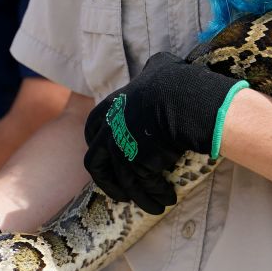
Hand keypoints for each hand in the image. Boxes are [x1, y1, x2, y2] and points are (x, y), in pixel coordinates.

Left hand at [83, 52, 241, 213]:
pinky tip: (166, 199)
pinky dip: (154, 195)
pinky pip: (143, 186)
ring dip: (139, 196)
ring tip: (154, 205)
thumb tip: (158, 66)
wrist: (179, 101)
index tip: (108, 159)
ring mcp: (119, 151)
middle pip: (96, 164)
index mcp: (109, 109)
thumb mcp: (159, 67)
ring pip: (123, 182)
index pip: (92, 131)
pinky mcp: (134, 166)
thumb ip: (152, 70)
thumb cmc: (174, 81)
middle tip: (123, 193)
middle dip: (108, 182)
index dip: (99, 146)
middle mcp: (108, 132)